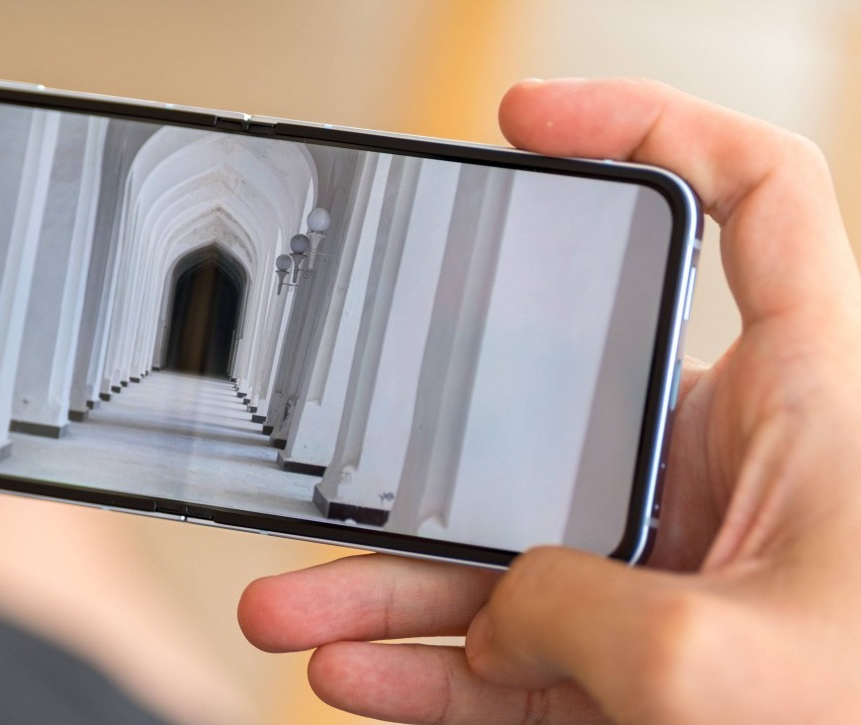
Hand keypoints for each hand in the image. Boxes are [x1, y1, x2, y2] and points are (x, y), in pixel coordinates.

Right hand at [239, 77, 860, 723]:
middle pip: (552, 412)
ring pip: (506, 548)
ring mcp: (672, 570)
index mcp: (810, 407)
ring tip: (290, 608)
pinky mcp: (637, 661)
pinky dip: (430, 668)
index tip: (531, 118)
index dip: (650, 125)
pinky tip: (354, 672)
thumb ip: (574, 609)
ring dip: (390, 584)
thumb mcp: (718, 662)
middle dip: (422, 446)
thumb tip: (494, 618)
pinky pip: (514, 649)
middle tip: (332, 448)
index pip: (756, 200)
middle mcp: (733, 472)